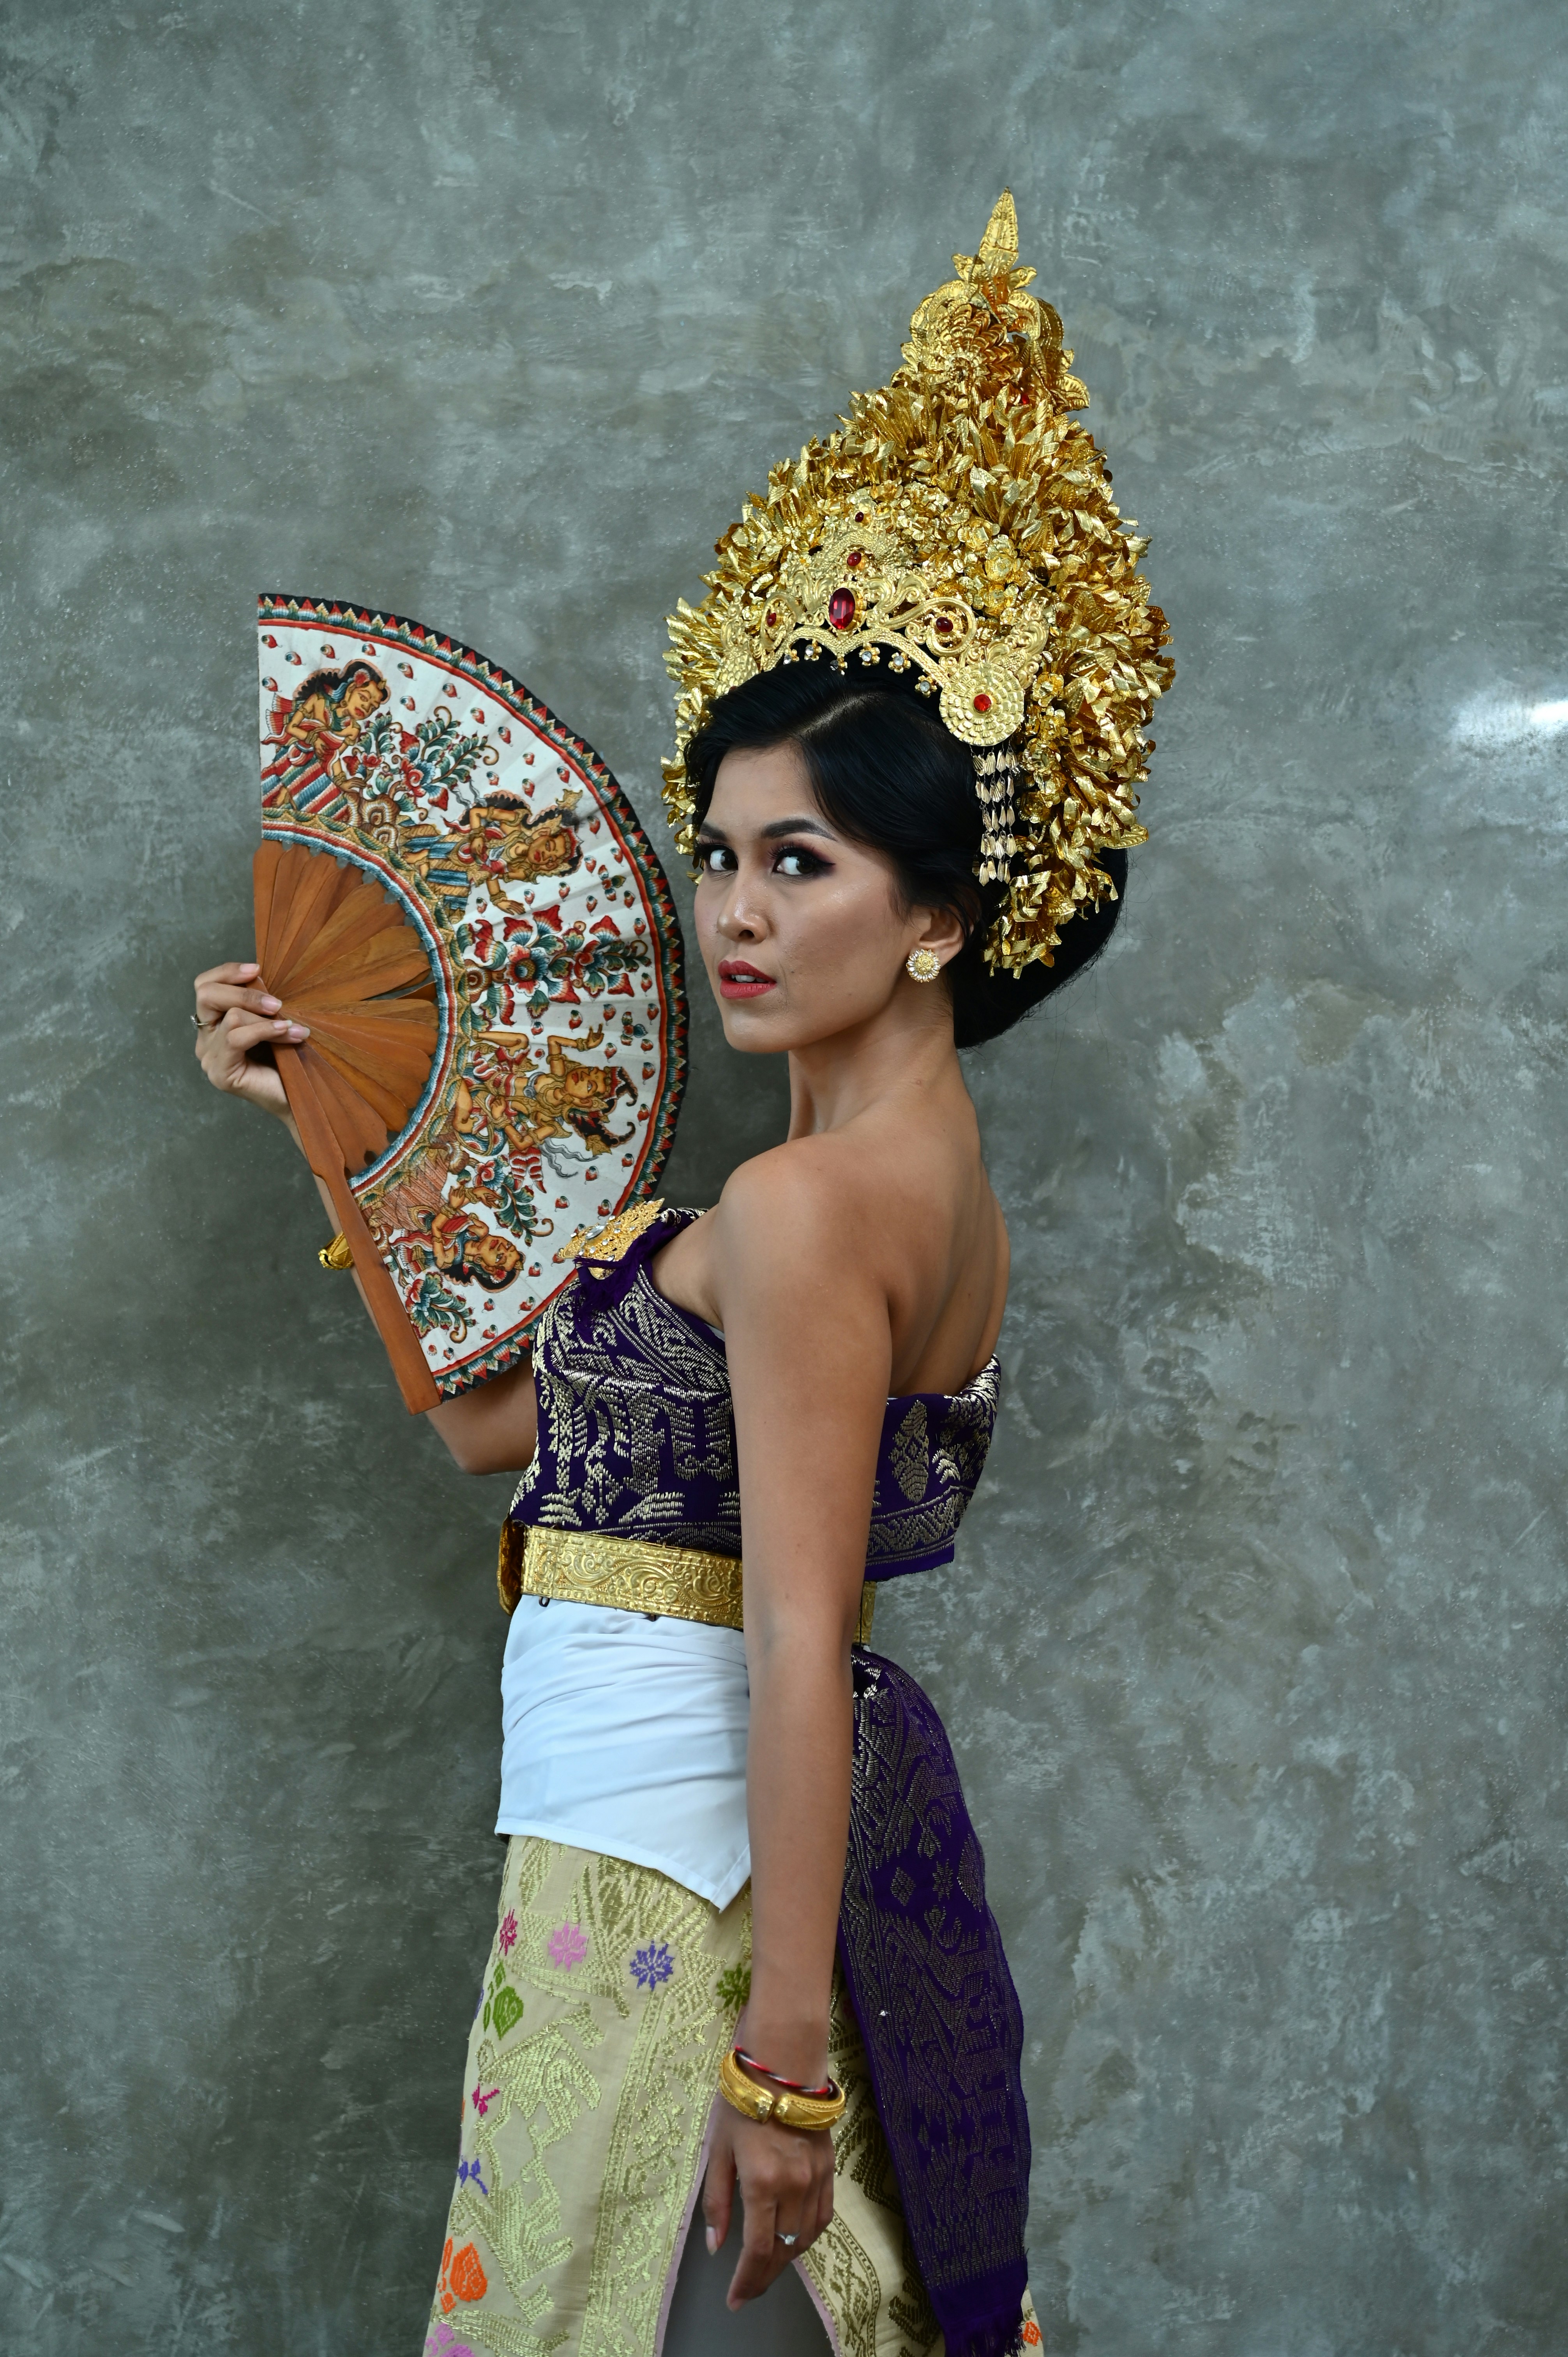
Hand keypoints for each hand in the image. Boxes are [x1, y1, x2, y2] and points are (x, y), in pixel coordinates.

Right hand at [193, 960, 308, 1121]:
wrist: (301, 1098)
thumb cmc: (289, 1060)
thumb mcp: (272, 1021)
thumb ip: (260, 1002)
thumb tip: (260, 973)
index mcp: (214, 1023)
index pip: (205, 985)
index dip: (227, 972)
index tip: (258, 969)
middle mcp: (206, 1039)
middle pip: (206, 993)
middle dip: (244, 991)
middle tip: (277, 1003)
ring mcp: (209, 1057)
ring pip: (230, 1016)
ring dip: (266, 1018)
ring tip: (294, 1027)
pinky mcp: (220, 1073)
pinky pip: (236, 1038)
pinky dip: (264, 1030)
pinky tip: (287, 1033)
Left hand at [701, 2100, 834, 2310]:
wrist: (783, 2065)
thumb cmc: (742, 2103)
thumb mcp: (718, 2151)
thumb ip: (717, 2202)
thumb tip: (716, 2246)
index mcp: (762, 2183)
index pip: (757, 2250)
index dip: (746, 2281)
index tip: (734, 2300)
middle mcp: (794, 2187)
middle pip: (782, 2250)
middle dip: (763, 2276)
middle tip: (746, 2290)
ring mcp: (816, 2179)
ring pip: (805, 2237)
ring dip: (785, 2259)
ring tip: (766, 2269)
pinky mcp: (829, 2169)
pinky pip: (822, 2216)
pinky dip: (806, 2236)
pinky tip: (793, 2240)